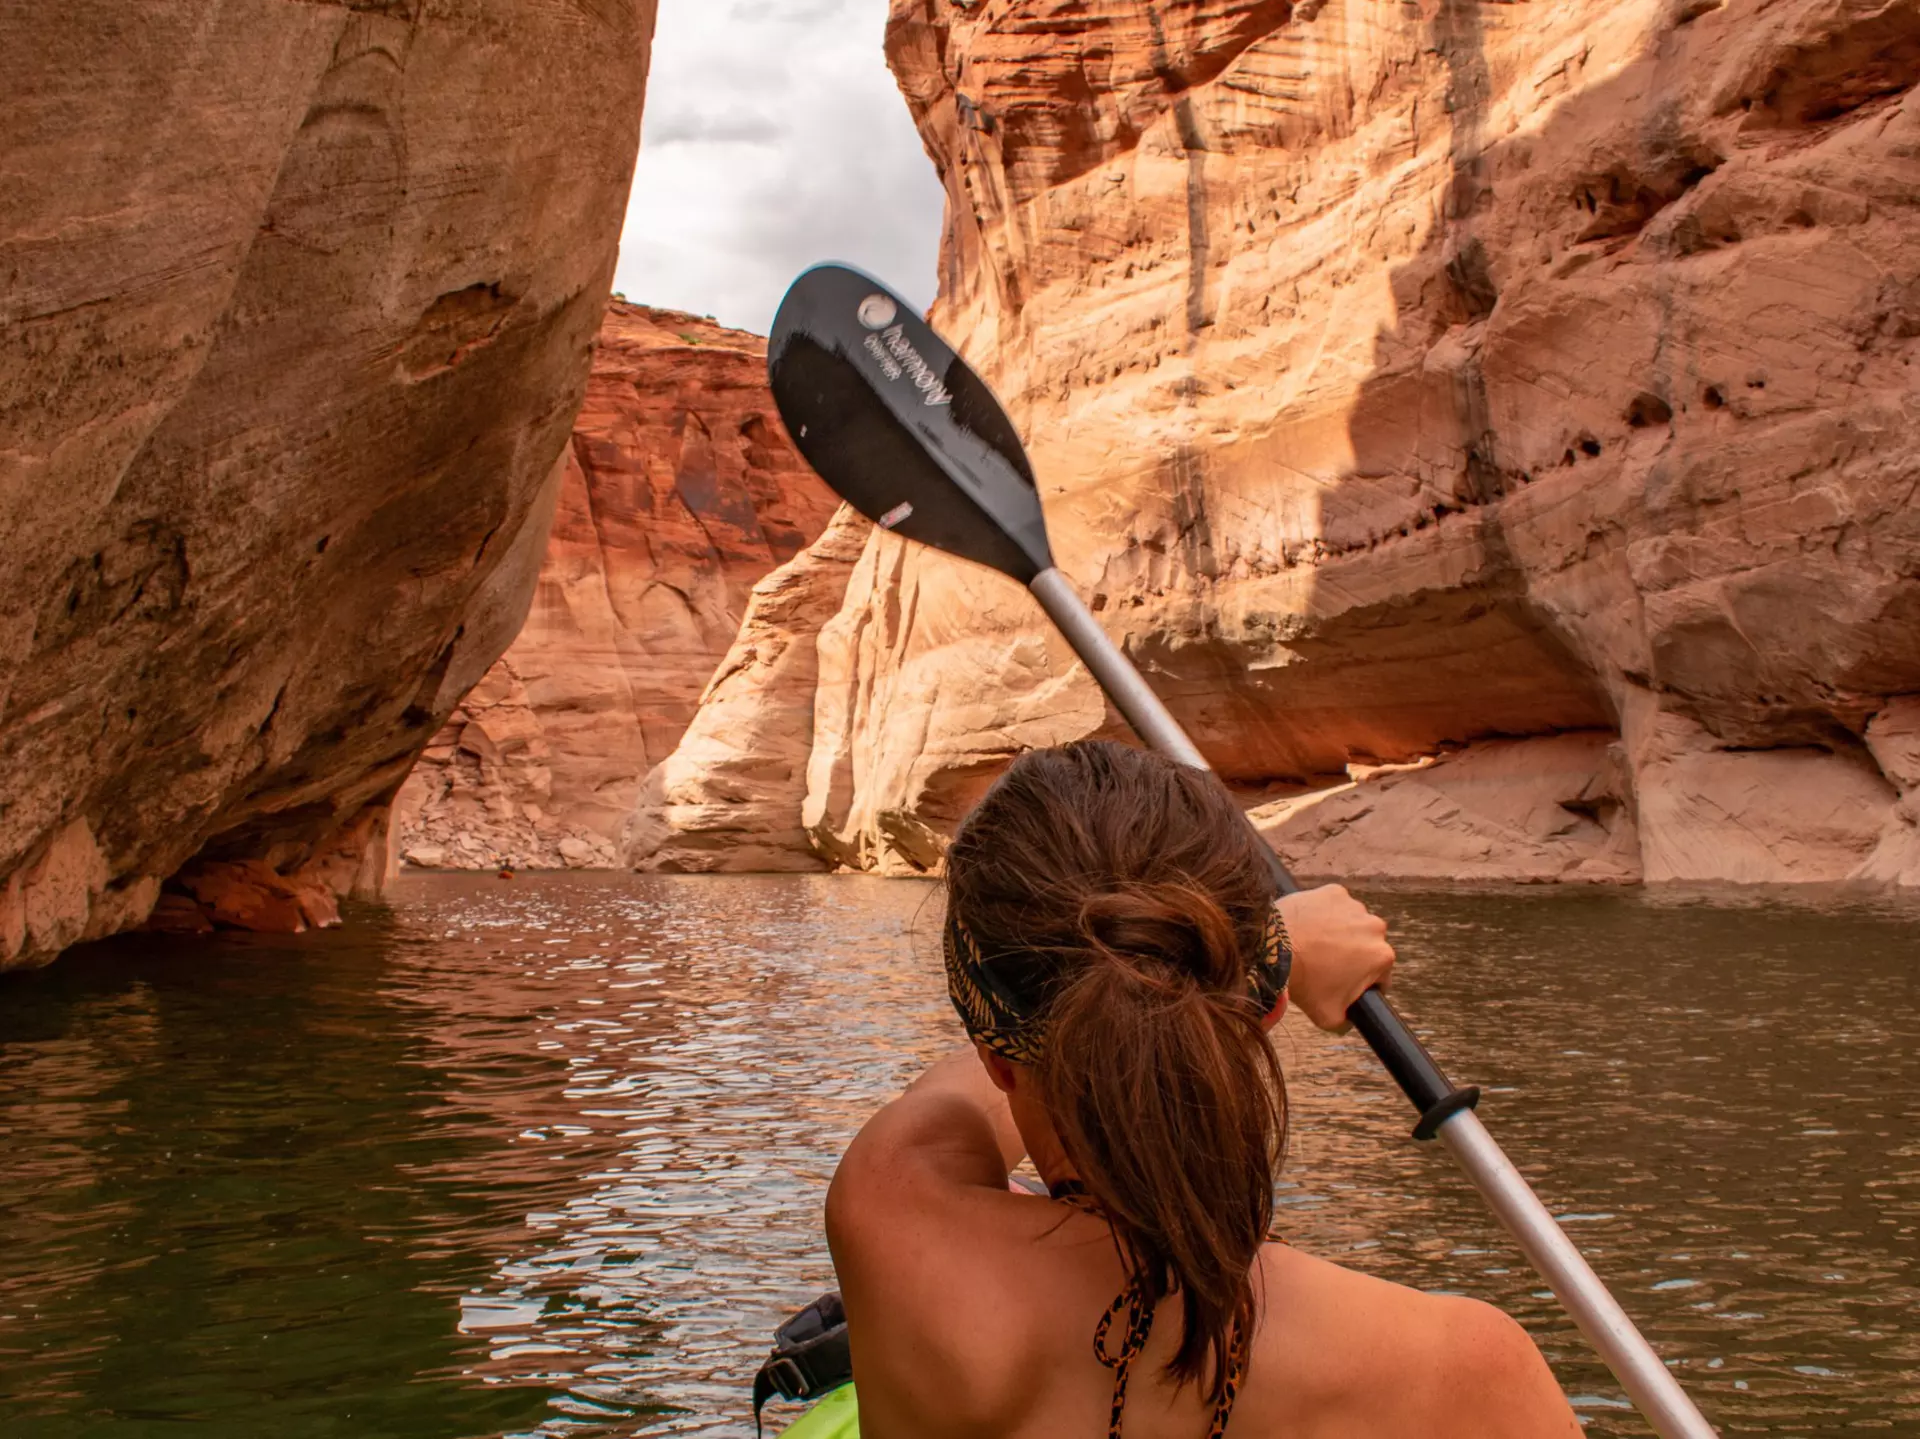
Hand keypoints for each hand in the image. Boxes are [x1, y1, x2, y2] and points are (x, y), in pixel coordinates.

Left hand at [1277, 884, 1394, 1030]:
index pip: (1380, 975)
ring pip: (1351, 924)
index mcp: (1383, 957)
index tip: (1344, 984)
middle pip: (1367, 946)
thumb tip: (1350, 1021)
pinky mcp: (1334, 891)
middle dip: (1353, 956)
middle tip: (1325, 965)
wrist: (1273, 949)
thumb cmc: (1303, 984)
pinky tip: (1309, 926)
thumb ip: (1347, 1023)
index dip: (1363, 983)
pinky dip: (1324, 914)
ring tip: (1314, 945)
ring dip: (1340, 932)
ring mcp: (1355, 906)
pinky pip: (1333, 906)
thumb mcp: (1329, 1018)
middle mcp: (1375, 927)